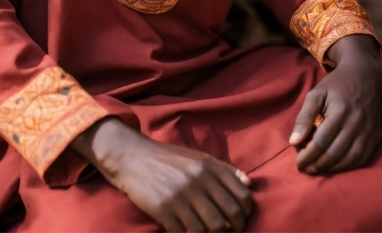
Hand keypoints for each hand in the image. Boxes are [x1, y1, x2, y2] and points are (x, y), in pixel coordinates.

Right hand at [71, 117, 251, 231]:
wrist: (131, 156)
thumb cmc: (168, 159)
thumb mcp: (198, 157)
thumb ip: (224, 169)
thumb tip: (250, 184)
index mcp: (208, 166)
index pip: (242, 196)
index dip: (245, 214)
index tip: (238, 220)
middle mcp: (197, 179)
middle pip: (230, 216)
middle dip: (234, 230)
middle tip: (227, 232)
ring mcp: (181, 195)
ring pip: (212, 229)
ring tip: (206, 232)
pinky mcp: (164, 209)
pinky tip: (185, 231)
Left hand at [289, 34, 381, 174]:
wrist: (364, 76)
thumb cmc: (335, 85)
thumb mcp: (315, 94)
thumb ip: (304, 117)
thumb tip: (294, 142)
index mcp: (339, 110)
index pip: (321, 140)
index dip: (309, 154)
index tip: (298, 162)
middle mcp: (356, 122)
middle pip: (335, 152)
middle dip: (318, 164)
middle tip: (306, 169)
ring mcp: (368, 130)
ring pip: (350, 158)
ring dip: (332, 168)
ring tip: (317, 169)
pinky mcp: (376, 136)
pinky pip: (362, 158)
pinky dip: (348, 166)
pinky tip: (335, 166)